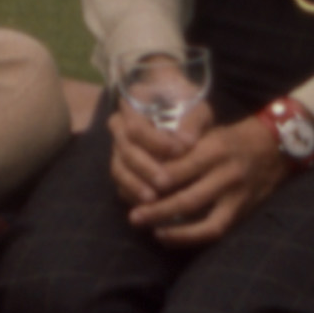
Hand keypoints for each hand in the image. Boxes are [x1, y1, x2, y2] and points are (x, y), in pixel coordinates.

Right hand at [106, 93, 211, 207]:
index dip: (155, 141)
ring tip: (153, 200)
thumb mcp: (195, 107)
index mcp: (132, 105)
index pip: (136, 126)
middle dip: (145, 168)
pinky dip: (132, 195)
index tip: (178, 151)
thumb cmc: (187, 106)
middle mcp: (119, 126)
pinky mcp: (121, 168)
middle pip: (125, 150)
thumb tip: (187, 143)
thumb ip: (193, 121)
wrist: (178, 112)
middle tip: (165, 182)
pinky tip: (147, 207)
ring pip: (119, 169)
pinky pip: (120, 184)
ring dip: (135, 185)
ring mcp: (117, 148)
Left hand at [123, 112, 291, 248]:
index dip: (155, 181)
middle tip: (134, 216)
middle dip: (158, 210)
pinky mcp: (242, 212)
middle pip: (187, 198)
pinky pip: (215, 230)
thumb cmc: (231, 138)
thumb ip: (182, 145)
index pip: (179, 169)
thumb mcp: (208, 131)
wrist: (274, 147)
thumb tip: (147, 162)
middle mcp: (226, 174)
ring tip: (151, 231)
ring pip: (202, 220)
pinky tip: (170, 237)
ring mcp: (236, 196)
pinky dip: (191, 238)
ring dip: (174, 230)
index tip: (135, 187)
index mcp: (213, 149)